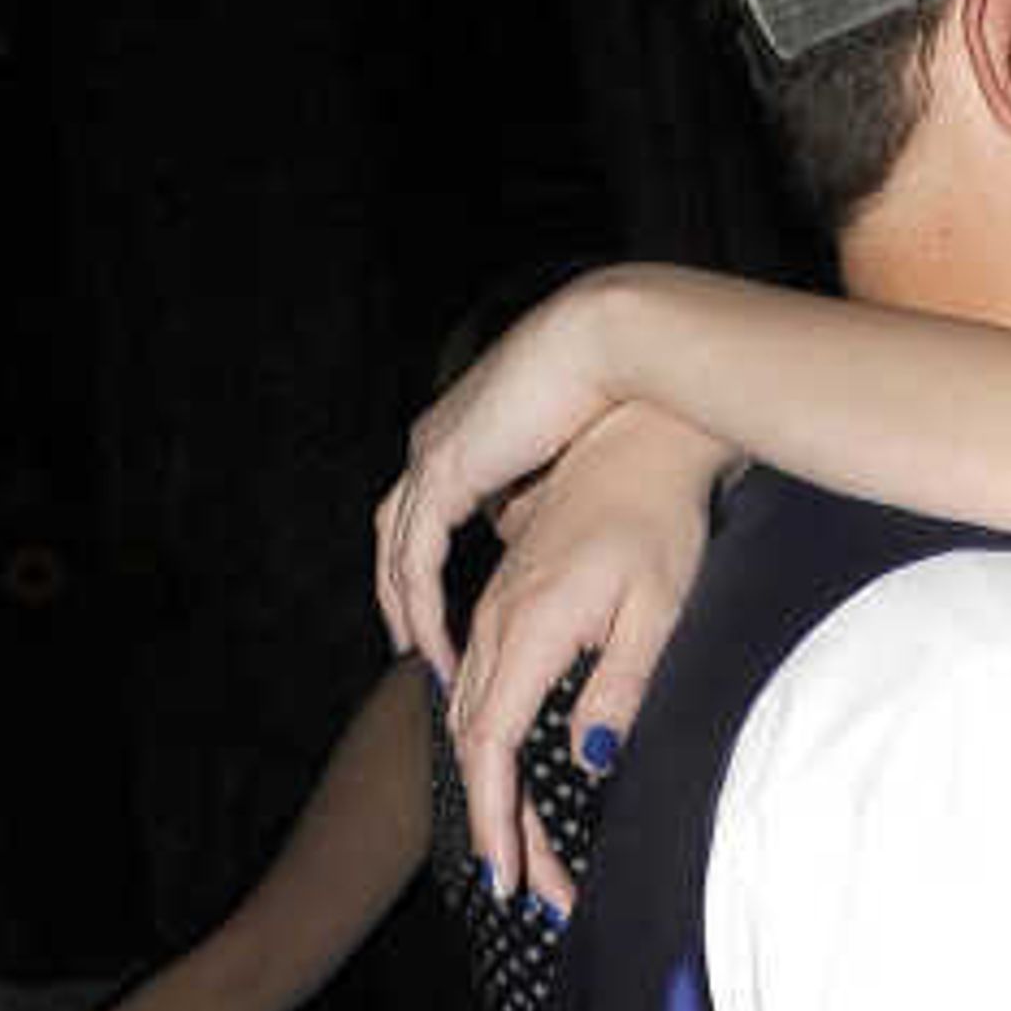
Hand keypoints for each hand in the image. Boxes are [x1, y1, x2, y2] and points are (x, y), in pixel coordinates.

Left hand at [374, 271, 644, 679]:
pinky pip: (417, 557)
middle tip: (419, 652)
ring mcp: (432, 454)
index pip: (424, 515)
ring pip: (398, 552)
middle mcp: (436, 444)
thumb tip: (534, 522)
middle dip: (402, 598)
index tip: (450, 618)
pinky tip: (439, 644)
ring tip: (429, 665)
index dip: (430, 570)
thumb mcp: (567, 451)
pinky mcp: (444, 469)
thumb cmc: (614, 390)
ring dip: (407, 613)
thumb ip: (539, 487)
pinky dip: (423, 607)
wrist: (609, 345)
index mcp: (462, 435)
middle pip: (396, 535)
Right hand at [431, 403, 725, 909]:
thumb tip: (588, 758)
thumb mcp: (660, 612)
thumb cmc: (662, 524)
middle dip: (501, 827)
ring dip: (497, 793)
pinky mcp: (509, 604)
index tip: (511, 880)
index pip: (492, 744)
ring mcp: (496, 610)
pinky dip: (491, 746)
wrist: (638, 442)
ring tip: (528, 858)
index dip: (498, 819)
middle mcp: (496, 621)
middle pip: (475, 744)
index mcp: (529, 627)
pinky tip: (512, 782)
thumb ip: (621, 686)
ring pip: (471, 717)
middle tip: (533, 896)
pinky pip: (481, 687)